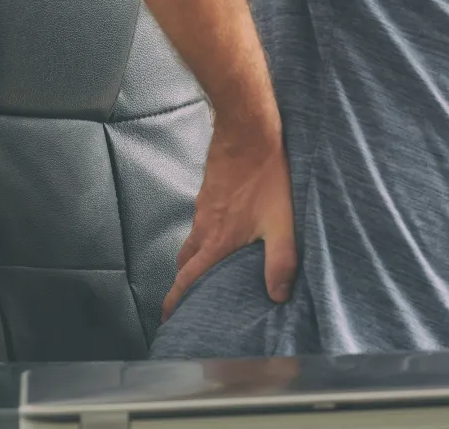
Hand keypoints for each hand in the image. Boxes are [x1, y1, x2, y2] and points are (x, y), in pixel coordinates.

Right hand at [162, 123, 297, 321]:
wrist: (248, 132)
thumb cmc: (266, 175)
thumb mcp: (281, 222)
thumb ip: (281, 260)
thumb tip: (279, 295)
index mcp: (217, 240)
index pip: (188, 278)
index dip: (175, 300)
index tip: (167, 316)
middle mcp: (204, 225)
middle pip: (186, 261)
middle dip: (184, 281)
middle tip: (188, 296)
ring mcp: (204, 206)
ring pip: (192, 238)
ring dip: (195, 255)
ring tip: (208, 265)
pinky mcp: (209, 190)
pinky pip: (201, 218)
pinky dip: (205, 231)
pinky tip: (224, 226)